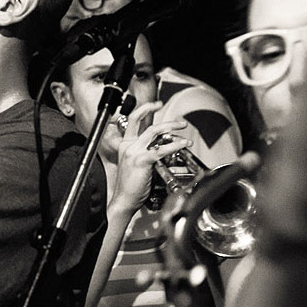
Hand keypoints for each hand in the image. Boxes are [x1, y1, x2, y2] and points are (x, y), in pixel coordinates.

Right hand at [109, 101, 191, 215]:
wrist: (123, 200)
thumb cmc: (129, 187)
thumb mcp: (133, 165)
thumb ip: (144, 153)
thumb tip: (161, 147)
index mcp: (124, 145)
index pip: (132, 120)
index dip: (144, 109)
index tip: (156, 105)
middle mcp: (128, 145)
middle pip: (146, 124)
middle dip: (165, 120)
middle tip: (179, 122)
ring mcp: (134, 152)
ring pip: (154, 132)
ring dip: (171, 129)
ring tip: (183, 131)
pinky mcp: (142, 160)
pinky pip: (161, 149)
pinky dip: (174, 145)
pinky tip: (182, 144)